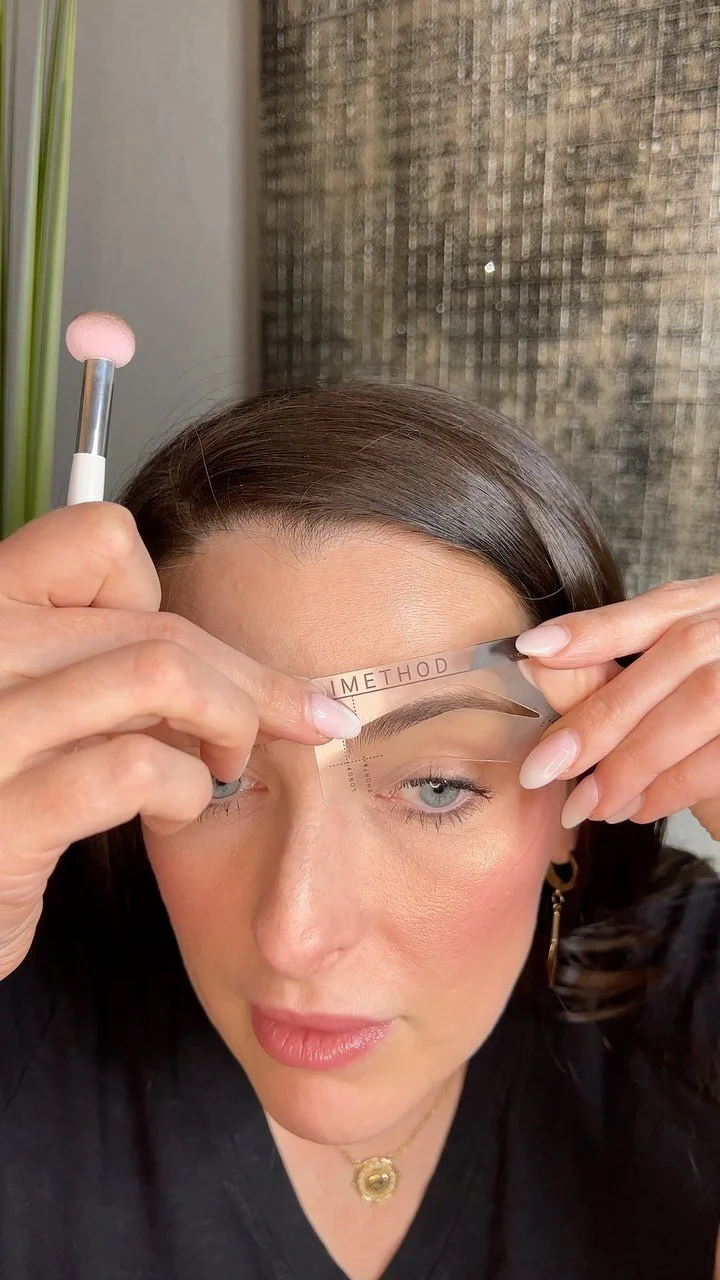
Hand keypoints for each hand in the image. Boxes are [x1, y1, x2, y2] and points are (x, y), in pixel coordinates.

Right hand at [0, 504, 358, 981]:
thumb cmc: (3, 800)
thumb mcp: (34, 706)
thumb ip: (97, 664)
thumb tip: (224, 660)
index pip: (99, 540)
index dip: (158, 596)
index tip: (193, 654)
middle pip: (159, 625)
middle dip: (250, 682)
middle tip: (300, 720)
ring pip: (162, 675)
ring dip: (230, 724)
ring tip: (226, 766)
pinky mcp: (10, 816)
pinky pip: (140, 768)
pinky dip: (187, 789)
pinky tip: (178, 810)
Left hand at [514, 575, 719, 840]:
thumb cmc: (708, 733)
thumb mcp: (673, 690)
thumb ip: (624, 679)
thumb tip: (535, 668)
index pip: (662, 605)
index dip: (598, 626)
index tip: (531, 649)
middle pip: (678, 652)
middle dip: (604, 713)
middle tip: (543, 767)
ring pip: (702, 700)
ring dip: (635, 759)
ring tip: (589, 803)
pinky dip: (673, 785)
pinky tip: (636, 809)